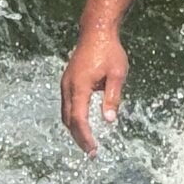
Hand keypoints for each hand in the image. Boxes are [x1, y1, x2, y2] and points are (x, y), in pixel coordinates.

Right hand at [61, 28, 128, 153]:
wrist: (96, 31)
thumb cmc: (109, 51)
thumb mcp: (117, 74)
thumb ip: (112, 97)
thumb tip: (109, 120)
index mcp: (80, 86)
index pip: (79, 118)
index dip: (85, 136)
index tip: (93, 149)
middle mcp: (68, 86)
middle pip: (69, 119)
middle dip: (79, 137)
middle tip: (91, 151)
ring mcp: (65, 83)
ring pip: (65, 113)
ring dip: (75, 128)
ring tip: (88, 141)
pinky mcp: (67, 81)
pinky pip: (67, 104)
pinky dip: (73, 117)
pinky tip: (83, 123)